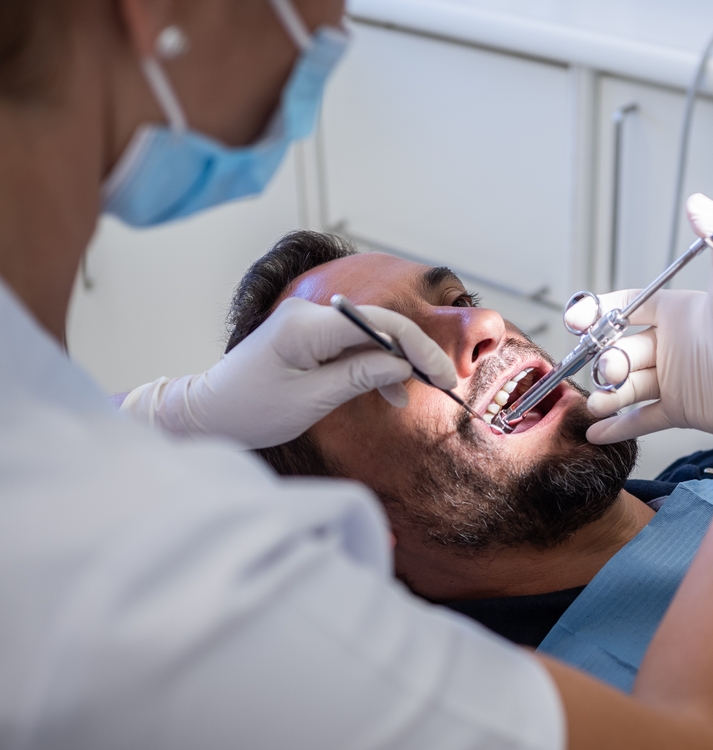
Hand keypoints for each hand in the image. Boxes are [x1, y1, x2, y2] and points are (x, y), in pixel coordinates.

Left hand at [121, 297, 455, 448]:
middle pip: (379, 325)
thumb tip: (402, 365)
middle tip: (444, 382)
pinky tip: (392, 392)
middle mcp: (310, 314)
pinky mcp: (312, 337)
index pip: (378, 323)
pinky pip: (354, 346)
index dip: (416, 347)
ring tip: (416, 394)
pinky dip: (375, 366)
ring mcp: (310, 323)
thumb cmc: (250, 410)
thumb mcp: (310, 400)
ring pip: (370, 336)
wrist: (209, 413)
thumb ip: (359, 377)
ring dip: (396, 363)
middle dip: (413, 353)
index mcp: (305, 326)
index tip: (442, 375)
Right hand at [583, 193, 712, 444]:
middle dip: (608, 361)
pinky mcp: (679, 410)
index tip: (578, 320)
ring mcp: (674, 379)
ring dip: (608, 396)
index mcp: (678, 314)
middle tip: (612, 372)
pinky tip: (596, 432)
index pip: (627, 307)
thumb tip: (698, 200)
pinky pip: (640, 418)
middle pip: (622, 349)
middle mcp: (672, 345)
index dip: (600, 312)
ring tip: (601, 405)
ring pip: (626, 386)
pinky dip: (617, 426)